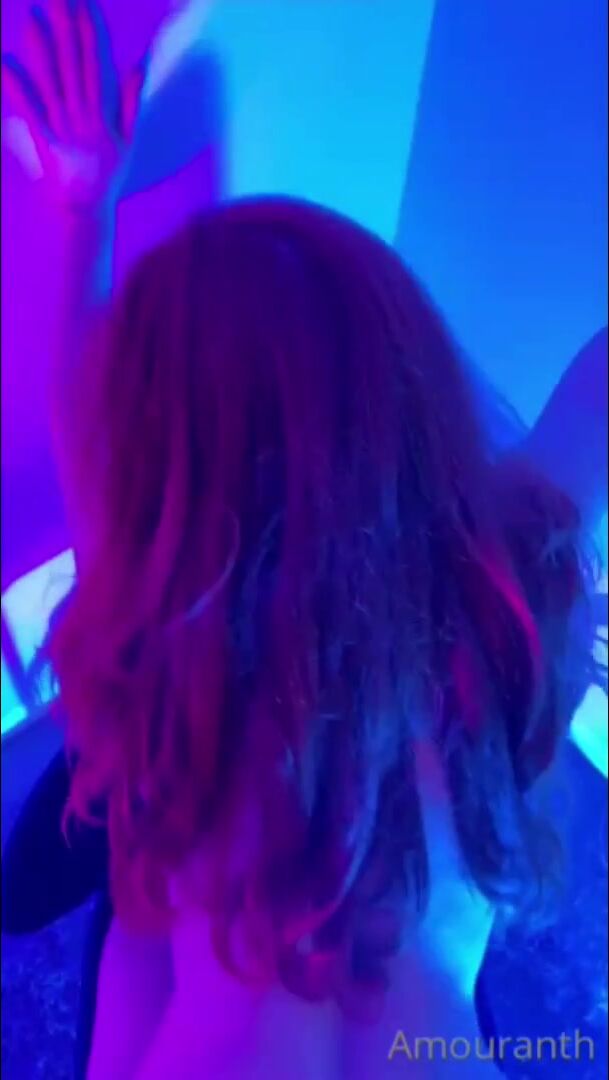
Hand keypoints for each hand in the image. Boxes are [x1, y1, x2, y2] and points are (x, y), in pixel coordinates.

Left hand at [2, 0, 144, 213]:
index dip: (91, 29)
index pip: (96, 61)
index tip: (86, 2)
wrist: (85, 211)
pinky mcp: (46, 143)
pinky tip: (4, 63)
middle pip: (72, 62)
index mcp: (103, 111)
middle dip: (65, 26)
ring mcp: (64, 128)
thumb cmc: (106, 176)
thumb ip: (131, 101)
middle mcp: (83, 114)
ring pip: (51, 80)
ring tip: (30, 16)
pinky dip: (15, 87)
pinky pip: (28, 110)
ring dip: (40, 48)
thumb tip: (140, 64)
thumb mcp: (126, 140)